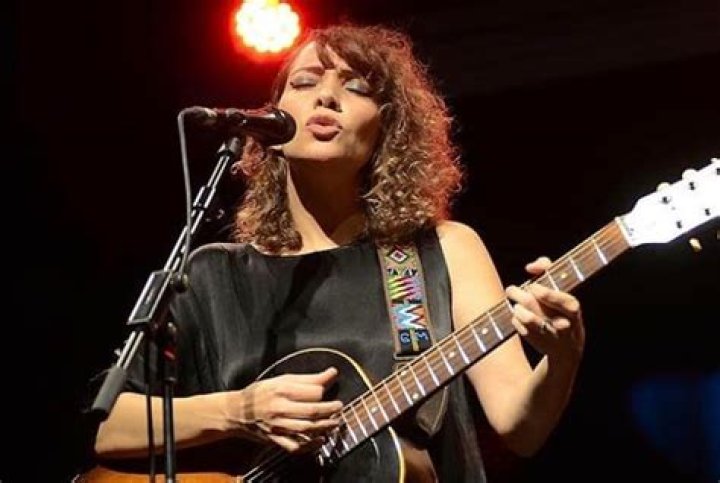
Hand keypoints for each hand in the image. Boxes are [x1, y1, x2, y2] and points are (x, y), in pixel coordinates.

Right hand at [228, 367, 342, 451]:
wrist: (237, 411)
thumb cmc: (261, 393)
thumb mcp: (282, 379)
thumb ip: (309, 378)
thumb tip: (332, 372)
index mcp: (282, 389)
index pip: (312, 392)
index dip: (325, 391)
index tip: (331, 390)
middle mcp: (279, 408)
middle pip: (312, 411)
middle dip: (330, 410)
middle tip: (339, 407)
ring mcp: (277, 426)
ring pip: (306, 428)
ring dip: (325, 426)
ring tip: (335, 422)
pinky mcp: (276, 439)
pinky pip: (295, 446)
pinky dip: (310, 445)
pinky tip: (320, 440)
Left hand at [505, 256, 584, 359]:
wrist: (566, 348)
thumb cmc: (561, 309)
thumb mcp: (562, 290)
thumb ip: (548, 270)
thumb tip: (530, 267)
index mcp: (573, 309)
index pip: (565, 302)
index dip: (548, 294)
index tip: (533, 287)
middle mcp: (563, 323)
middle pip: (536, 306)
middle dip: (519, 295)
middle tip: (512, 290)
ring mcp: (549, 334)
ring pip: (527, 318)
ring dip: (517, 308)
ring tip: (517, 305)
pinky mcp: (536, 341)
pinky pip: (519, 325)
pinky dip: (515, 318)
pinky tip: (519, 317)